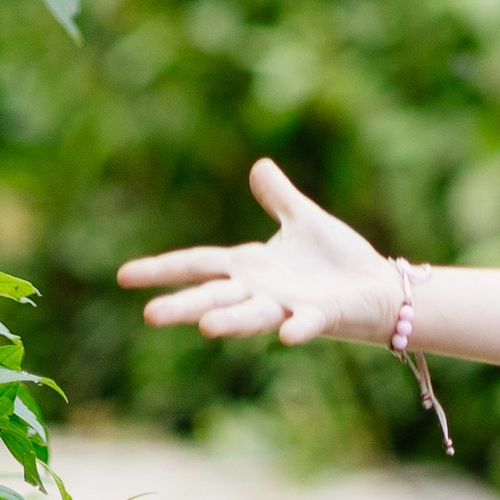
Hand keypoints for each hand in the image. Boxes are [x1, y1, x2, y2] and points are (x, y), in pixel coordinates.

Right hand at [117, 157, 397, 347]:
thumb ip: (279, 197)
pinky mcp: (320, 317)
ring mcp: (288, 306)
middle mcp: (261, 291)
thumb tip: (258, 165)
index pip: (198, 265)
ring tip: (206, 327)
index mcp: (250, 266)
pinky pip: (306, 324)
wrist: (377, 289)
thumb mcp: (304, 219)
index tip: (122, 277)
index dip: (161, 269)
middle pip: (215, 297)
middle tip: (149, 316)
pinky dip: (298, 328)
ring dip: (232, 322)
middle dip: (184, 306)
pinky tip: (287, 335)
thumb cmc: (337, 259)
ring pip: (253, 316)